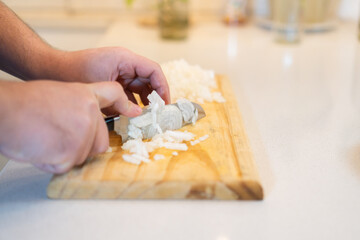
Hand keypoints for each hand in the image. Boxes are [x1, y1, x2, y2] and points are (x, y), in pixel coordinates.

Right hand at [0, 80, 140, 173]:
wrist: (6, 111)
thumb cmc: (24, 103)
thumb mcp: (58, 94)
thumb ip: (78, 108)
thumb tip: (86, 123)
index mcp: (86, 96)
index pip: (113, 94)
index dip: (124, 103)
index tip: (133, 111)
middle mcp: (89, 114)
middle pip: (101, 142)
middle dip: (84, 145)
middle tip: (59, 137)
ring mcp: (83, 134)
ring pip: (84, 156)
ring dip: (66, 154)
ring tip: (46, 139)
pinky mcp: (71, 153)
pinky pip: (67, 166)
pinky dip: (54, 162)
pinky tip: (41, 148)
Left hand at [56, 47, 169, 105]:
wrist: (51, 70)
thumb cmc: (73, 72)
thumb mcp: (102, 87)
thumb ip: (123, 101)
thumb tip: (138, 114)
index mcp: (125, 59)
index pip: (153, 70)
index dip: (163, 87)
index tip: (165, 104)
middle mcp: (125, 64)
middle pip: (149, 80)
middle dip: (155, 97)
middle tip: (158, 115)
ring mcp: (118, 72)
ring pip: (139, 88)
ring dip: (143, 102)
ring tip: (146, 118)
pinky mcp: (112, 81)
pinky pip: (128, 92)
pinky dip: (131, 103)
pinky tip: (131, 116)